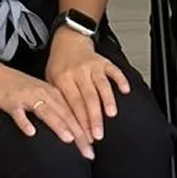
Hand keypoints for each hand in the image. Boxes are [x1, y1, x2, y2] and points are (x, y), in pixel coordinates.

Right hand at [0, 59, 94, 159]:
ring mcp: (25, 95)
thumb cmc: (12, 86)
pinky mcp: (9, 100)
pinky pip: (18, 112)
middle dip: (77, 132)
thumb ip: (50, 106)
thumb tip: (67, 124)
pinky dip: (24, 122)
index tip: (92, 145)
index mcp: (49, 90)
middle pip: (63, 112)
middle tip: (87, 149)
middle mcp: (40, 91)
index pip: (71, 110)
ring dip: (58, 124)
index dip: (83, 128)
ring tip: (69, 138)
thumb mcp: (35, 93)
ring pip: (45, 110)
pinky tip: (30, 132)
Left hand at [45, 30, 130, 144]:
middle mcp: (78, 71)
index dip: (80, 122)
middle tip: (98, 134)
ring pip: (102, 84)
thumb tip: (66, 124)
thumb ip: (59, 99)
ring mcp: (92, 65)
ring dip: (107, 100)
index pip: (73, 103)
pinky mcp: (103, 61)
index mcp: (63, 78)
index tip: (84, 137)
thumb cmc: (60, 64)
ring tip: (111, 114)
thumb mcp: (51, 80)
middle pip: (88, 97)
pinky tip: (125, 90)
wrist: (68, 40)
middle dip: (94, 118)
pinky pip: (114, 70)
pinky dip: (120, 79)